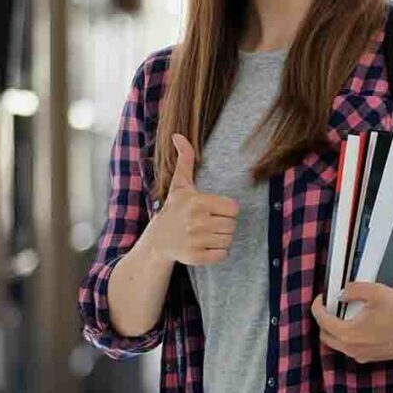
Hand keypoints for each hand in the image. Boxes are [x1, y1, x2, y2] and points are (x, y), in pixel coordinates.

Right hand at [148, 133, 238, 265]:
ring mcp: (196, 240)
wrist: (158, 240)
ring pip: (229, 240)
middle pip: (232, 225)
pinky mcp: (196, 257)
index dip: (226, 209)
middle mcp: (197, 221)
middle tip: (208, 223)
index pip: (233, 208)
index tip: (213, 210)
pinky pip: (222, 255)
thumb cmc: (174, 209)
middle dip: (224, 225)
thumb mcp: (180, 185)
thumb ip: (184, 160)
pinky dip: (217, 253)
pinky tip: (204, 246)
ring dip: (221, 239)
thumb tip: (178, 135)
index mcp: (198, 202)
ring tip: (206, 234)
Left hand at [310, 282, 392, 362]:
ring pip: (338, 345)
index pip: (322, 322)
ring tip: (344, 315)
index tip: (322, 298)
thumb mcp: (376, 292)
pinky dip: (348, 338)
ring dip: (336, 330)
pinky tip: (359, 325)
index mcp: (349, 334)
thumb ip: (353, 290)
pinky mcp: (372, 358)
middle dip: (324, 321)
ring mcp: (363, 356)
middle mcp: (353, 349)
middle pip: (326, 336)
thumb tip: (341, 294)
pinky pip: (352, 349)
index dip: (318, 307)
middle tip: (330, 306)